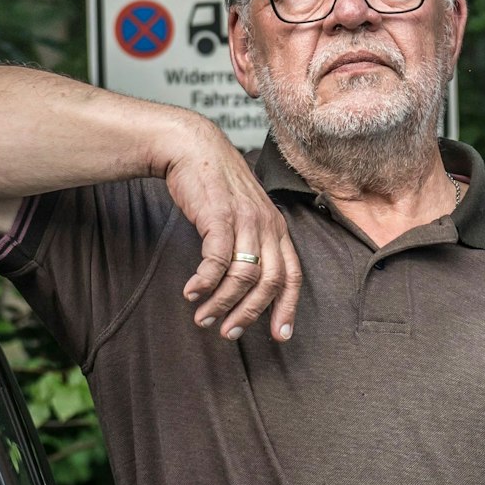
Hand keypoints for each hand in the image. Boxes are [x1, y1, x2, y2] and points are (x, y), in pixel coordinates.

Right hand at [158, 120, 300, 342]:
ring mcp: (245, 221)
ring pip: (243, 277)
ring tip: (203, 317)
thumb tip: (247, 283)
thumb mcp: (244, 213)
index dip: (287, 309)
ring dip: (221, 303)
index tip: (279, 336)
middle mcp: (267, 226)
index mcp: (278, 228)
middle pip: (269, 283)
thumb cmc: (216, 185)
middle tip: (228, 333)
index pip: (293, 276)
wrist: (193, 147)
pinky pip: (216, 262)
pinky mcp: (219, 217)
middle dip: (249, 314)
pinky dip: (204, 283)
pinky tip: (191, 292)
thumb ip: (252, 243)